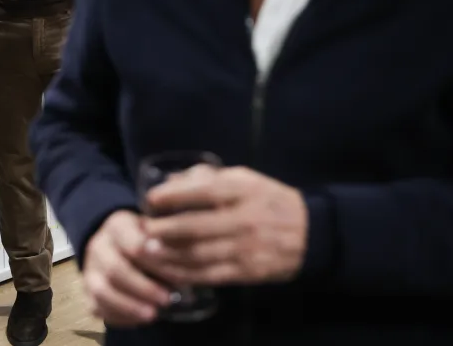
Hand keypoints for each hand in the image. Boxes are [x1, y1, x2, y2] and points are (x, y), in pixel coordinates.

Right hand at [82, 210, 171, 326]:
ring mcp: (90, 269)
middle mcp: (99, 245)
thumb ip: (169, 242)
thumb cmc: (146, 236)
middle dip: (143, 288)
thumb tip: (186, 262)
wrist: (117, 242)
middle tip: (167, 299)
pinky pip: (97, 308)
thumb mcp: (158, 230)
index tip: (174, 272)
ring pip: (102, 291)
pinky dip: (119, 316)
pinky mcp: (87, 291)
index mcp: (118, 225)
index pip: (132, 242)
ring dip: (129, 306)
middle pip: (115, 269)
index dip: (153, 259)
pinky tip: (140, 319)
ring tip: (153, 315)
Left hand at [139, 166, 307, 285]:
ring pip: (198, 255)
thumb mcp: (246, 179)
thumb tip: (169, 181)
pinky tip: (168, 270)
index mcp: (244, 191)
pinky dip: (185, 274)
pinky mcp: (246, 272)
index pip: (203, 191)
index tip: (150, 199)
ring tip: (147, 252)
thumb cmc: (270, 200)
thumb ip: (209, 177)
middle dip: (163, 230)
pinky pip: (209, 275)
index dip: (173, 195)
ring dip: (168, 255)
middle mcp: (244, 219)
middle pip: (195, 227)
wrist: (310, 233)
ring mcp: (245, 248)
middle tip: (142, 230)